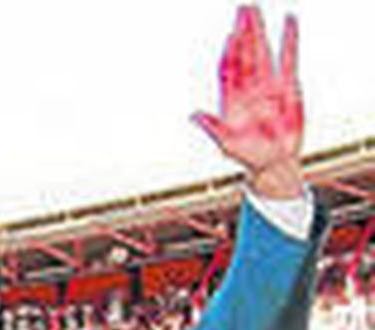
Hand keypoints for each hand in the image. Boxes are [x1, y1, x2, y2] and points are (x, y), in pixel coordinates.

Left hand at [192, 5, 303, 198]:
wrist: (273, 162)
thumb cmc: (248, 156)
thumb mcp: (227, 144)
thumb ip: (213, 128)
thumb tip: (193, 115)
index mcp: (232, 99)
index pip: (229, 69)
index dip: (230, 52)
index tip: (231, 34)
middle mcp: (248, 87)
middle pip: (246, 53)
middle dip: (244, 31)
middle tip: (242, 7)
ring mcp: (267, 84)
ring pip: (263, 51)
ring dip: (259, 31)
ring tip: (256, 9)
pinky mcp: (288, 86)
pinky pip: (288, 58)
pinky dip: (289, 40)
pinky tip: (289, 22)